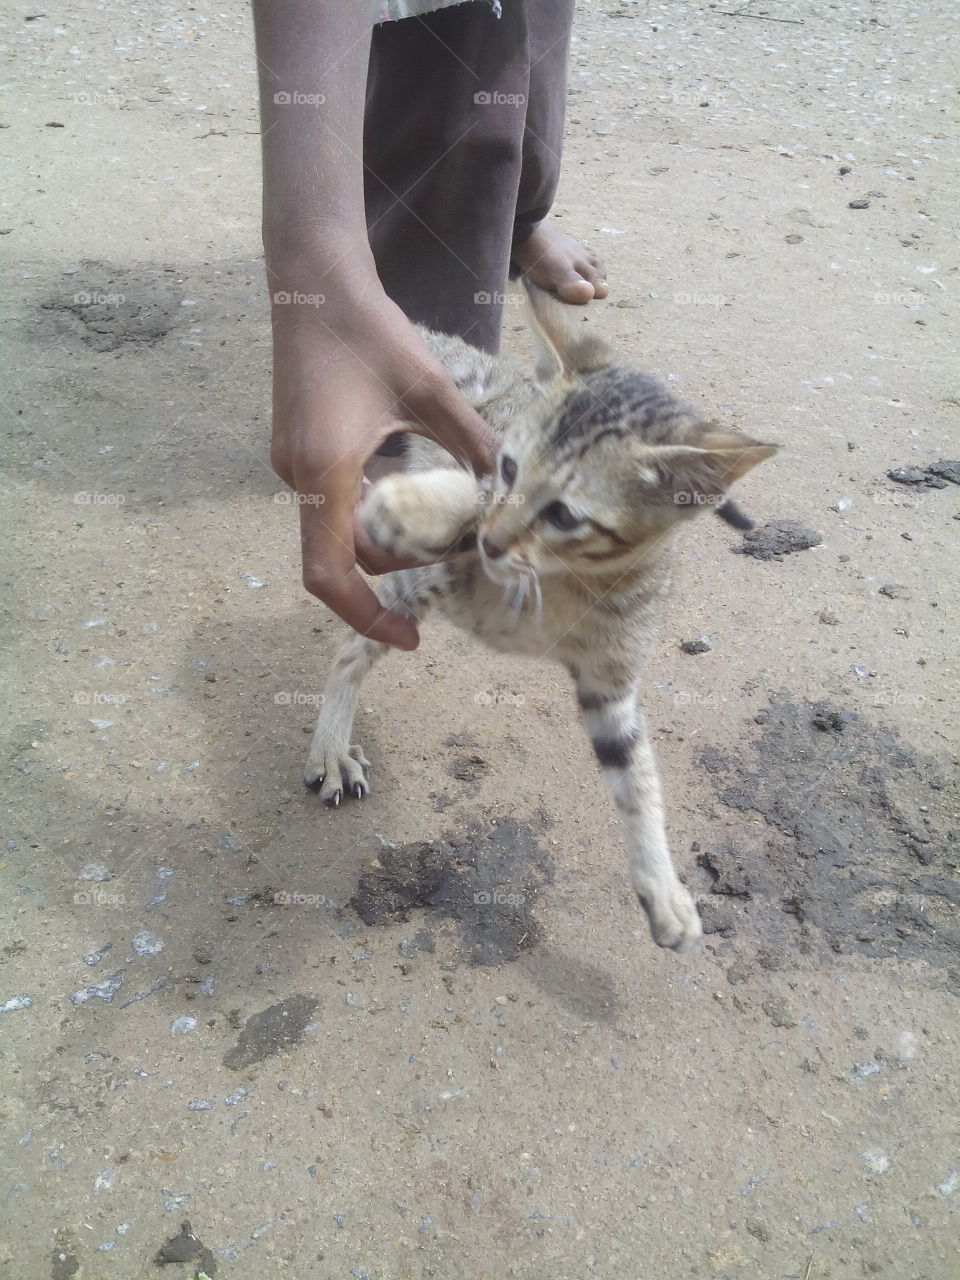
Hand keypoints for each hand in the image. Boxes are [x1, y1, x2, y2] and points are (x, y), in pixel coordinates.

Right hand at [269, 271, 496, 648]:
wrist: (312, 280)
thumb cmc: (367, 330)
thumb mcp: (430, 390)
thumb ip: (472, 442)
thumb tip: (516, 485)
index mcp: (324, 473)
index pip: (329, 576)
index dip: (366, 616)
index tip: (409, 637)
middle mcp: (299, 478)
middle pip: (346, 554)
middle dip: (399, 564)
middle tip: (455, 548)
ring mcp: (294, 464)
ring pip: (341, 528)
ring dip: (389, 534)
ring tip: (440, 520)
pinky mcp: (300, 449)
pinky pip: (336, 500)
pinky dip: (373, 508)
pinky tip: (408, 480)